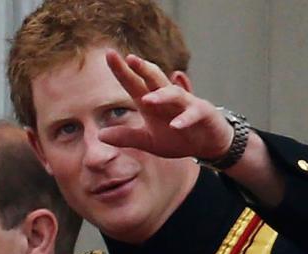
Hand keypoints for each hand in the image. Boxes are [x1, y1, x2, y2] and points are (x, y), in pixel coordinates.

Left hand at [98, 49, 233, 160]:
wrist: (208, 144)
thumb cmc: (177, 138)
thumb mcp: (149, 141)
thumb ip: (127, 137)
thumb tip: (100, 135)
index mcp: (152, 103)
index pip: (134, 83)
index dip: (122, 70)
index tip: (109, 54)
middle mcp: (168, 99)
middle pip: (154, 79)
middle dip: (143, 69)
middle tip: (130, 59)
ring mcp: (186, 104)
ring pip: (174, 94)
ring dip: (162, 96)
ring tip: (148, 100)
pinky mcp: (202, 114)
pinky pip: (193, 114)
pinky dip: (185, 119)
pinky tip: (176, 125)